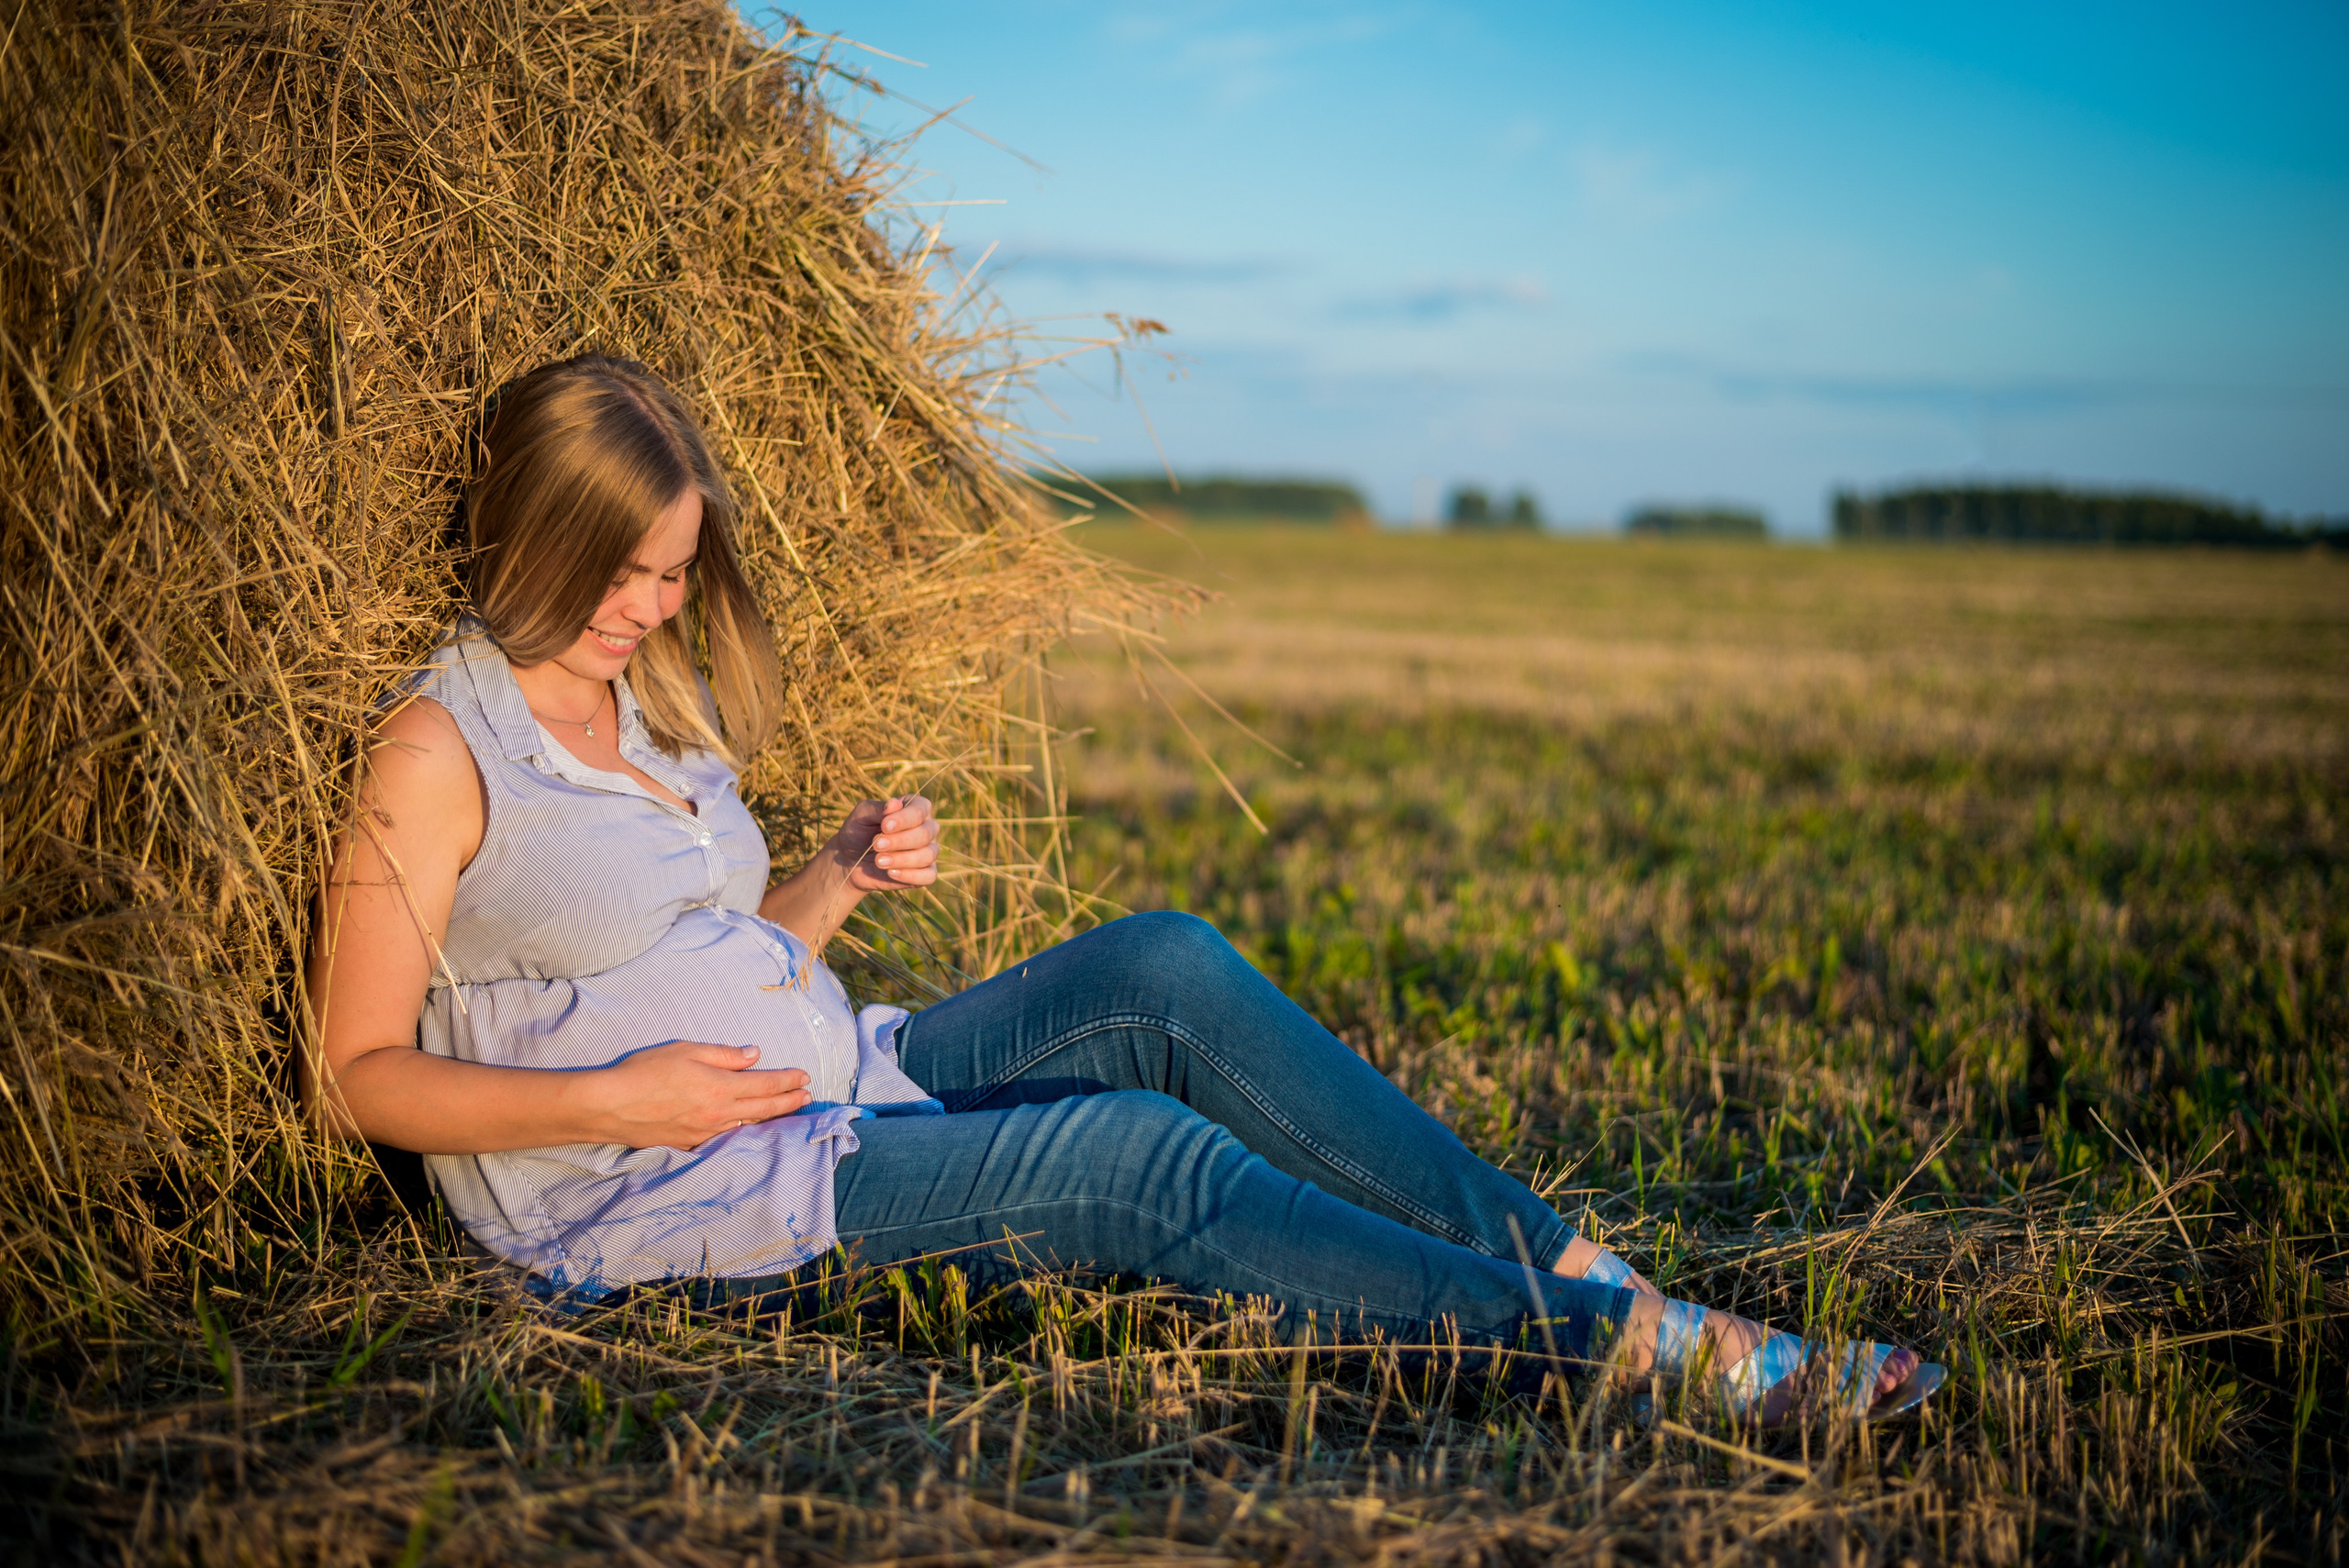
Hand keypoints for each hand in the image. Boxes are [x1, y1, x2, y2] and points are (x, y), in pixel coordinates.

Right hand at [581, 1041, 811, 1150]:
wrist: (611, 1105)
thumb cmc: (645, 1071)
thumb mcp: (686, 1051)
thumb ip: (724, 1055)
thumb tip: (754, 1054)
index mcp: (720, 1087)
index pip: (765, 1084)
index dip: (788, 1081)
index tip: (805, 1077)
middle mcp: (719, 1113)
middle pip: (764, 1109)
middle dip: (790, 1101)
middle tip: (809, 1097)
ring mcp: (705, 1132)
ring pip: (749, 1126)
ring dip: (772, 1118)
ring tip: (788, 1111)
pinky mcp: (690, 1143)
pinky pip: (726, 1138)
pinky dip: (744, 1131)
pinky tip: (749, 1128)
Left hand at [832, 794, 939, 893]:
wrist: (851, 861)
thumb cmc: (859, 832)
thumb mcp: (862, 816)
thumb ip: (878, 809)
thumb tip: (895, 803)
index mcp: (916, 808)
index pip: (920, 810)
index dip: (904, 819)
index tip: (885, 826)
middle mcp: (928, 828)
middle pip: (925, 834)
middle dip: (899, 841)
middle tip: (876, 845)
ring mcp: (929, 851)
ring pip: (927, 855)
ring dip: (902, 859)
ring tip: (878, 861)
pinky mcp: (927, 873)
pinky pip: (928, 876)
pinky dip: (910, 875)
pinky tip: (891, 873)